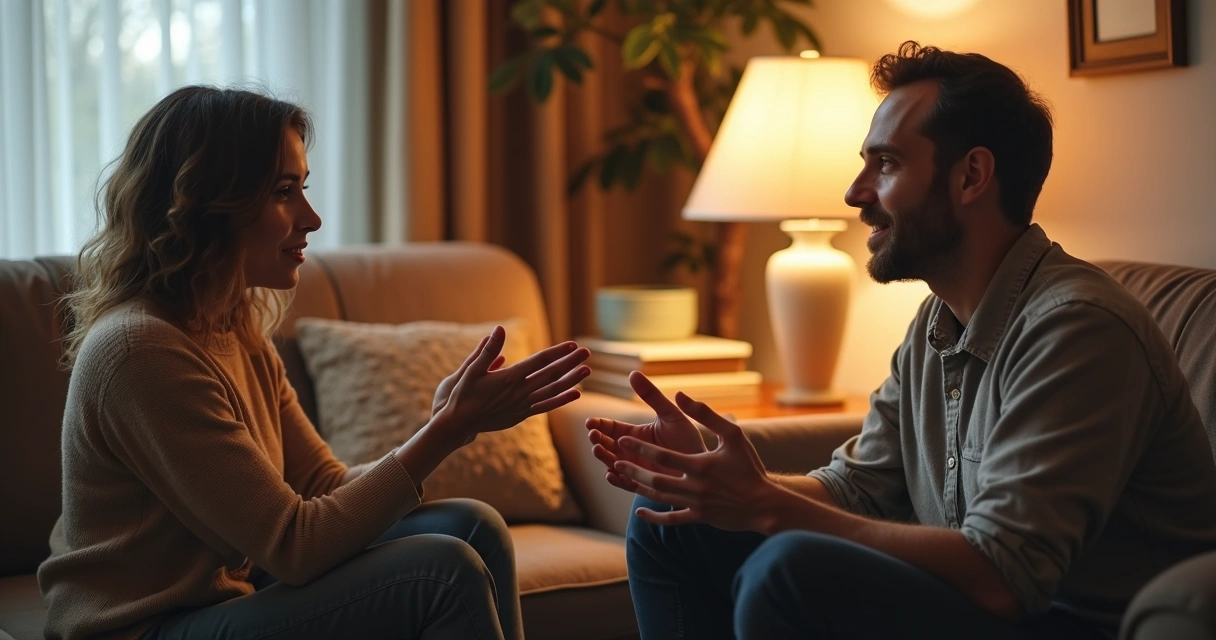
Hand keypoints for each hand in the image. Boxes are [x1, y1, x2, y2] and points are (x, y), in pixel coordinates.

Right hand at [437, 326, 589, 442]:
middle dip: (570, 363)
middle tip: (587, 353)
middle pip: (550, 375)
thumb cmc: (463, 394)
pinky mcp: (521, 415)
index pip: (539, 362)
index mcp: (509, 378)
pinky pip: (546, 406)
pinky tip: (575, 394)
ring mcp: (522, 405)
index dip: (557, 352)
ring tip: (587, 371)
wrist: (458, 424)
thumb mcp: (471, 369)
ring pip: (552, 391)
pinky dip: (561, 400)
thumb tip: (500, 329)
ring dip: (571, 381)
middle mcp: (519, 392)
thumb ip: (488, 350)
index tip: (573, 345)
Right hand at [585, 371, 707, 493]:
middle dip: (597, 440)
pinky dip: (616, 479)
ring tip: (599, 450)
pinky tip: (612, 473)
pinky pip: (625, 483)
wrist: (706, 468)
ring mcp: (635, 468)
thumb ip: (652, 396)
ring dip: (603, 457)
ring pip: (611, 463)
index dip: (598, 425)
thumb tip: (633, 373)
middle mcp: (631, 451)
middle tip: (593, 436)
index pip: (610, 427)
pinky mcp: (643, 485)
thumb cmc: (688, 439)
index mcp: (635, 433)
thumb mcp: (670, 415)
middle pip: (606, 445)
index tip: (591, 423)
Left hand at [612, 391, 778, 531]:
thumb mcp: (733, 435)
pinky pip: (671, 519)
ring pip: (658, 497)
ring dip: (636, 487)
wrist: (764, 504)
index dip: (640, 448)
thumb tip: (681, 395)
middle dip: (631, 468)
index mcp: (700, 464)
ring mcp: (695, 504)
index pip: (662, 455)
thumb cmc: (750, 466)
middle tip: (613, 458)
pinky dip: (654, 517)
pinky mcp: (699, 517)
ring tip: (619, 476)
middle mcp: (694, 486)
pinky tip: (639, 511)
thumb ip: (706, 415)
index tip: (621, 439)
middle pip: (654, 479)